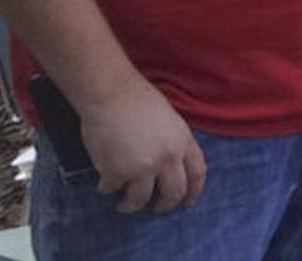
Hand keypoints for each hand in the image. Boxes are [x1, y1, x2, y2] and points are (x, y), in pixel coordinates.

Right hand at [78, 73, 205, 213]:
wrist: (112, 92)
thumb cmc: (138, 100)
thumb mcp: (170, 120)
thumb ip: (173, 143)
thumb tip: (170, 167)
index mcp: (183, 141)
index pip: (197, 173)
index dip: (193, 191)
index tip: (187, 202)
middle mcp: (168, 157)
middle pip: (173, 193)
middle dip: (164, 206)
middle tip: (155, 209)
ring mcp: (143, 167)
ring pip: (141, 200)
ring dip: (131, 205)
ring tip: (123, 204)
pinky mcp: (117, 172)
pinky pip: (112, 189)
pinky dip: (107, 188)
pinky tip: (104, 183)